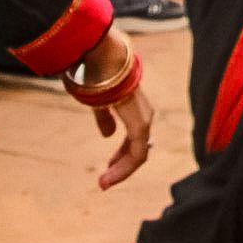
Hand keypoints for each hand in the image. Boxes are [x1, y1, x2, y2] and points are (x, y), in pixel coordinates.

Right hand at [79, 30, 152, 189]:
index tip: (107, 168)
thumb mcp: (99, 102)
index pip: (134, 139)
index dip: (122, 156)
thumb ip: (105, 118)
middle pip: (137, 148)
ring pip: (139, 153)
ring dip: (122, 171)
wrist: (102, 58)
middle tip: (105, 181)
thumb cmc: (98, 75)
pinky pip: (138, 153)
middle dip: (122, 166)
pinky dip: (125, 168)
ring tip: (105, 183)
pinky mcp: (141, 124)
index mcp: (135, 108)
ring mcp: (144, 119)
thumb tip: (107, 135)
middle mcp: (143, 114)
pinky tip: (110, 176)